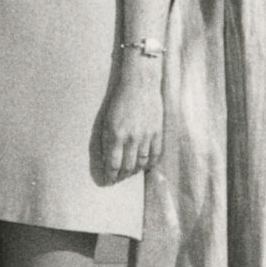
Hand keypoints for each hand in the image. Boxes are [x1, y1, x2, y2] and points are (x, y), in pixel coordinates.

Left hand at [91, 66, 163, 182]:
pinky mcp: (158, 133)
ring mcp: (147, 136)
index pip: (113, 164)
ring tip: (129, 174)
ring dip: (134, 171)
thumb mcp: (107, 120)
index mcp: (116, 134)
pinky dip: (150, 164)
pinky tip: (145, 166)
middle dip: (121, 176)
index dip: (110, 175)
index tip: (107, 180)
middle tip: (117, 179)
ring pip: (142, 163)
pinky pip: (156, 155)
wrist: (140, 85)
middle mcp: (132, 138)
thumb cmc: (120, 101)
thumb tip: (108, 159)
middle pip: (127, 166)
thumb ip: (107, 140)